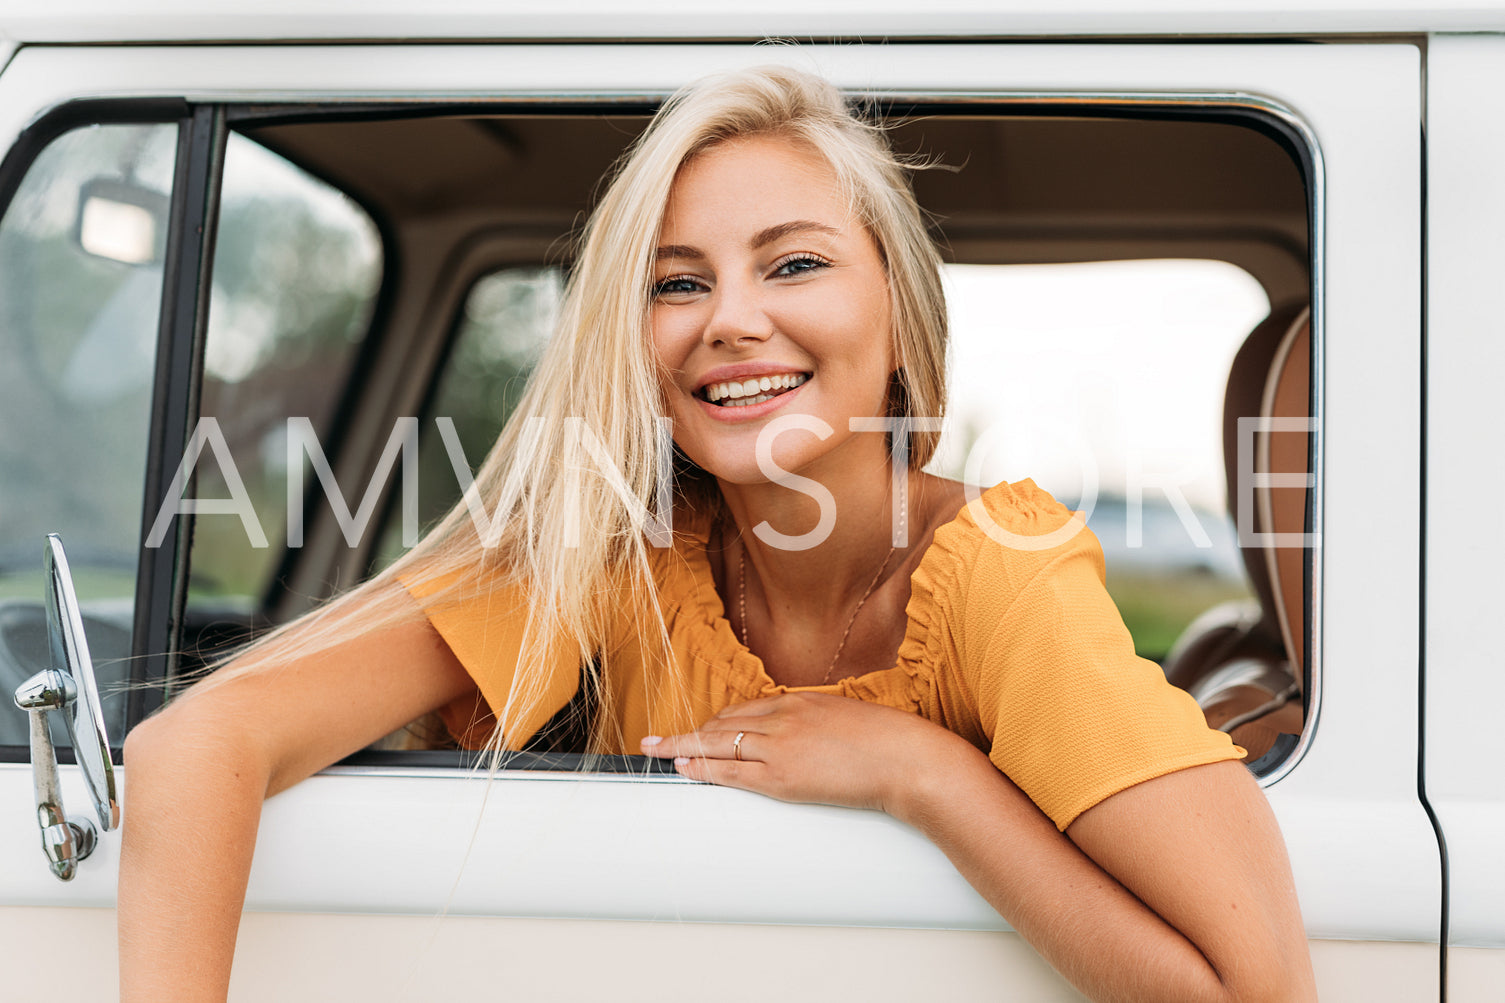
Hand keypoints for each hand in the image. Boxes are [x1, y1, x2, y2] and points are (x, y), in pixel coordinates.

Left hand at [638, 692, 980, 816]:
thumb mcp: (847, 719)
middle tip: (662, 739)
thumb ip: (819, 724)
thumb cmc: (889, 743)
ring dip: (684, 747)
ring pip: (718, 742)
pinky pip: (730, 770)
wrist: (906, 759)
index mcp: (801, 700)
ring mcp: (779, 745)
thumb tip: (807, 739)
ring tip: (658, 751)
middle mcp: (784, 716)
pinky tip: (683, 767)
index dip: (718, 720)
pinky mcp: (781, 776)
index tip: (702, 727)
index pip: (746, 707)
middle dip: (692, 732)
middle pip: (724, 722)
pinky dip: (701, 768)